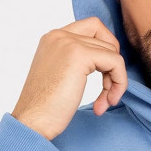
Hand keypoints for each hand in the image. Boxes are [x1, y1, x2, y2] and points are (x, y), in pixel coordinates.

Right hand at [11, 16, 128, 139]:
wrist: (32, 122)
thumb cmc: (45, 108)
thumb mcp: (61, 75)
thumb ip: (77, 62)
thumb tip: (107, 60)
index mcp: (53, 38)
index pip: (93, 27)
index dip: (106, 50)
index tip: (103, 78)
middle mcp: (59, 35)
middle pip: (106, 39)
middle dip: (112, 68)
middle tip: (107, 92)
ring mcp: (68, 42)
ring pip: (113, 52)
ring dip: (115, 81)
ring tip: (104, 102)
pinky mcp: (79, 55)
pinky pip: (116, 62)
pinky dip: (119, 83)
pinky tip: (105, 103)